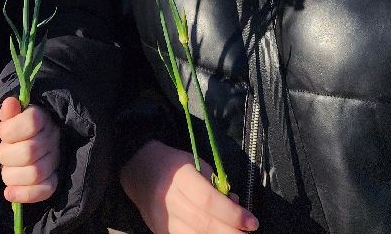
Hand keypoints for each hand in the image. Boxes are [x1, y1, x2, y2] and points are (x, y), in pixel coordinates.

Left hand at [0, 95, 60, 204]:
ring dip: (12, 176)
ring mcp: (55, 160)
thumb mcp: (12, 117)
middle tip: (2, 154)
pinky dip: (24, 195)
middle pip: (28, 152)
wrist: (33, 141)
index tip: (0, 131)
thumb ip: (9, 112)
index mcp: (43, 118)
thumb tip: (10, 103)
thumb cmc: (18, 128)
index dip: (10, 130)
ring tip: (6, 171)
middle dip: (6, 156)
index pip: (31, 122)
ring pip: (35, 174)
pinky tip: (9, 193)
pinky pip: (46, 190)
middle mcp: (53, 138)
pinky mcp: (55, 178)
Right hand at [119, 139, 257, 233]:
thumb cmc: (173, 164)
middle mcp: (167, 198)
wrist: (138, 169)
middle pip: (203, 223)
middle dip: (230, 232)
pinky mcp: (158, 231)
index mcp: (178, 175)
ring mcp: (161, 218)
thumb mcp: (196, 164)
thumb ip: (215, 186)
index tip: (252, 222)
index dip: (232, 214)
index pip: (208, 200)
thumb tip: (236, 208)